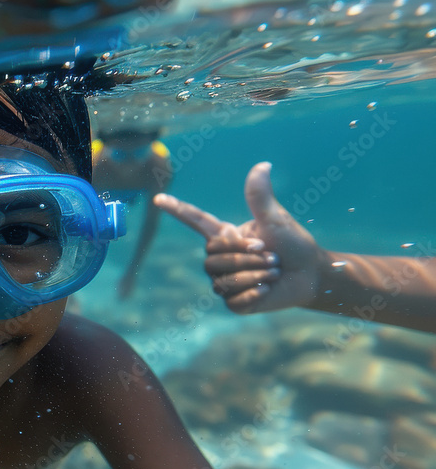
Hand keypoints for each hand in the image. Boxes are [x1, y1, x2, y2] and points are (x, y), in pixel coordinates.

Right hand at [154, 162, 325, 313]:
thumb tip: (263, 165)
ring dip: (254, 274)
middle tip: (271, 255)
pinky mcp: (235, 303)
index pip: (195, 220)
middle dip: (245, 256)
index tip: (158, 198)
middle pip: (211, 257)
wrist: (310, 276)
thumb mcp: (276, 219)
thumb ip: (261, 196)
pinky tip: (267, 289)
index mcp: (227, 235)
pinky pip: (232, 299)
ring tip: (274, 270)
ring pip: (221, 280)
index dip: (177, 209)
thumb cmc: (294, 244)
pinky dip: (254, 293)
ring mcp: (225, 282)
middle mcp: (221, 258)